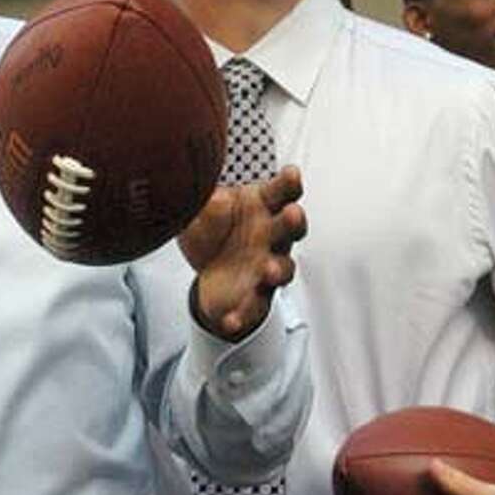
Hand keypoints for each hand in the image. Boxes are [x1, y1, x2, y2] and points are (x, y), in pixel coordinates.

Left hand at [178, 165, 306, 338]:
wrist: (208, 267)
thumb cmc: (214, 226)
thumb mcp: (201, 211)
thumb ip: (207, 205)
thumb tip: (213, 199)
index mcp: (262, 206)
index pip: (281, 191)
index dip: (289, 183)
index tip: (292, 173)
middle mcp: (272, 236)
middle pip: (290, 227)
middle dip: (294, 220)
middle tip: (293, 213)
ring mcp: (267, 266)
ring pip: (282, 268)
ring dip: (278, 270)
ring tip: (269, 270)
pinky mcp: (255, 296)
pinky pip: (252, 307)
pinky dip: (242, 315)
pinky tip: (229, 321)